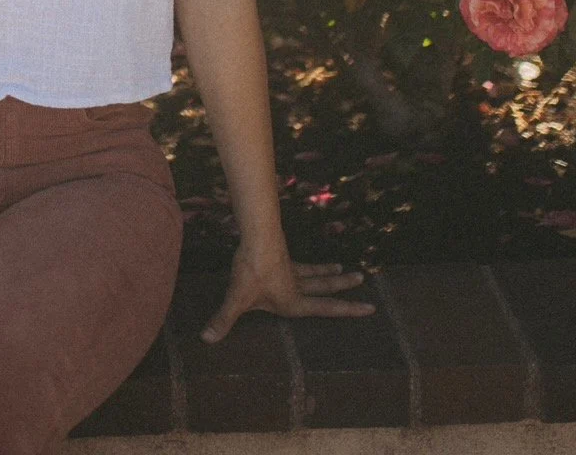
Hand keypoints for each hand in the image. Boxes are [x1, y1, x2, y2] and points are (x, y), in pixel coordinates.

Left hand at [201, 242, 375, 343]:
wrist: (255, 237)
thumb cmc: (250, 270)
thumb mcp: (237, 298)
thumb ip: (223, 319)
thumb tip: (206, 339)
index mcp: (293, 301)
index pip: (326, 308)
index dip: (346, 310)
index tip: (369, 308)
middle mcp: (297, 286)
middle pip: (325, 287)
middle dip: (344, 288)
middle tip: (363, 280)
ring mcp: (291, 269)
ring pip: (315, 273)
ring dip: (329, 273)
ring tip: (344, 270)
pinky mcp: (283, 257)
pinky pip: (301, 264)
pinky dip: (311, 265)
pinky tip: (313, 264)